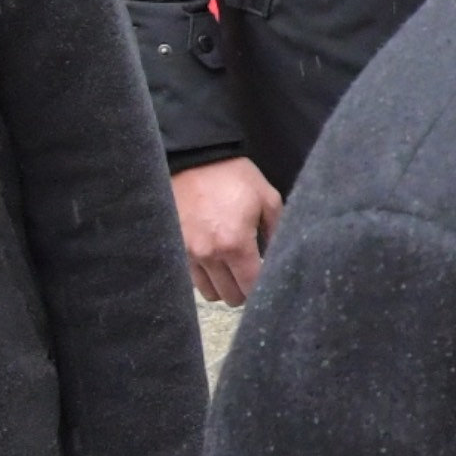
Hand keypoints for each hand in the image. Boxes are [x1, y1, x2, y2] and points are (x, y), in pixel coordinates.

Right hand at [171, 155, 282, 306]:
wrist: (195, 159)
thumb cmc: (235, 177)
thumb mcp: (268, 199)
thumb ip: (278, 232)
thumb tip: (281, 258)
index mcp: (235, 244)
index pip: (251, 287)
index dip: (262, 288)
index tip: (267, 279)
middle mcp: (209, 255)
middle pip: (230, 296)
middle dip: (244, 290)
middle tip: (251, 274)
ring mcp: (188, 253)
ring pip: (210, 292)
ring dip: (223, 286)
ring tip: (232, 269)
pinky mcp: (174, 248)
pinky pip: (191, 278)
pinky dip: (206, 277)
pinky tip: (215, 262)